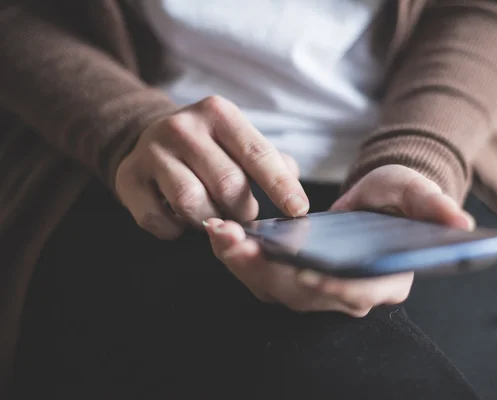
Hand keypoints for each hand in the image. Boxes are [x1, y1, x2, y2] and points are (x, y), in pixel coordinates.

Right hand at [115, 96, 308, 239]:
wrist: (149, 139)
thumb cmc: (209, 147)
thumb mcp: (240, 142)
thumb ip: (272, 162)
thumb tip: (293, 191)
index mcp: (219, 114)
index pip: (257, 153)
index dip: (280, 186)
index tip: (298, 210)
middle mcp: (183, 127)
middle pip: (227, 184)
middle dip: (243, 210)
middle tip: (244, 216)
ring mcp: (152, 151)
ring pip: (192, 203)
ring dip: (210, 220)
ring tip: (213, 216)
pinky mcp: (128, 178)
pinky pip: (158, 220)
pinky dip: (175, 230)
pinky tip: (180, 220)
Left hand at [206, 164, 473, 316]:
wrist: (378, 201)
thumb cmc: (400, 198)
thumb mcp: (418, 192)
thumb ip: (434, 204)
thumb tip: (461, 223)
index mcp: (386, 281)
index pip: (357, 293)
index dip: (330, 287)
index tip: (303, 271)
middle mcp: (349, 294)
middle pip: (304, 295)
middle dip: (268, 273)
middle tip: (238, 244)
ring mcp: (318, 289)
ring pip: (276, 290)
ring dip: (244, 265)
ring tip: (222, 234)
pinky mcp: (294, 277)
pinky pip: (262, 276)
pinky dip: (239, 257)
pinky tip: (221, 234)